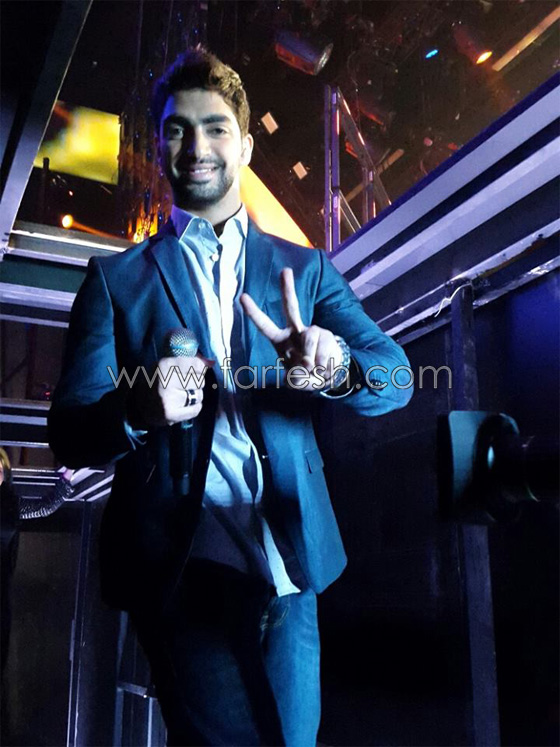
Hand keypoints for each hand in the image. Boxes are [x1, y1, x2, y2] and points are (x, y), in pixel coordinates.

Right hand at [128, 355, 211, 427]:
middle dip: (195, 383)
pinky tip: (183, 405)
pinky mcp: (171, 414)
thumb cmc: (156, 381)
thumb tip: (211, 362)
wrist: (138, 404)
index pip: (197, 365)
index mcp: (165, 365)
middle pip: (199, 380)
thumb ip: (189, 362)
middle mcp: (166, 380)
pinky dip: (193, 408)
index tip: (193, 371)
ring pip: (199, 395)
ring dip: (194, 396)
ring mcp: (168, 398)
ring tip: (181, 396)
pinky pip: (196, 409)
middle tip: (183, 385)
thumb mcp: (167, 366)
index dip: (199, 369)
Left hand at [240, 267, 342, 390]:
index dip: (254, 313)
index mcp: (281, 341)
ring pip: (309, 335)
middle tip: (286, 270)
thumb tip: (307, 362)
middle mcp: (295, 332)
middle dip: (288, 289)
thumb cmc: (307, 376)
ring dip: (311, 356)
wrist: (329, 377)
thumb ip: (297, 376)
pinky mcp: (326, 335)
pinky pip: (322, 345)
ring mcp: (312, 332)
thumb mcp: (297, 381)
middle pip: (291, 307)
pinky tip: (323, 365)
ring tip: (313, 368)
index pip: (265, 326)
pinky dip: (321, 360)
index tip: (242, 296)